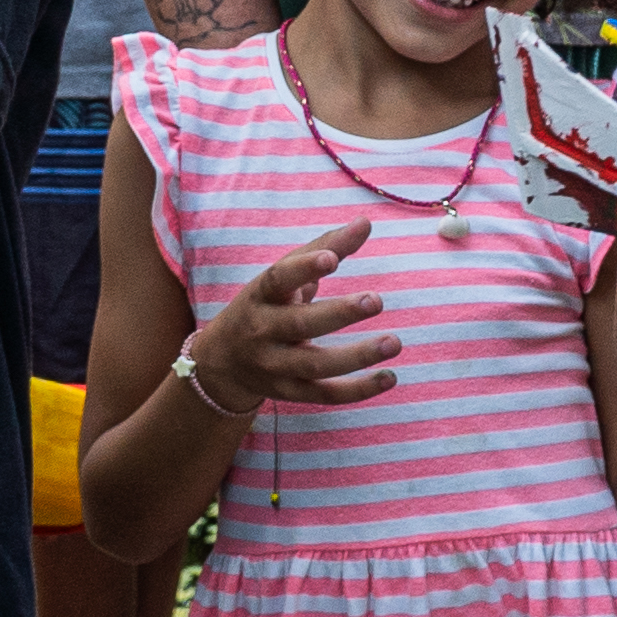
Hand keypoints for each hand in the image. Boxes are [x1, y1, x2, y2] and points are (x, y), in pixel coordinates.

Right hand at [195, 224, 396, 410]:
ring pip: (316, 364)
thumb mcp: (284, 276)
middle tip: (376, 300)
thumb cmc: (267, 306)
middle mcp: (262, 331)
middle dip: (339, 314)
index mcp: (261, 295)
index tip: (332, 258)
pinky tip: (390, 377)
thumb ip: (325, 247)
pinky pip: (325, 395)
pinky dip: (358, 390)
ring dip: (357, 356)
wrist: (222, 362)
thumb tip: (366, 221)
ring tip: (394, 342)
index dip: (303, 268)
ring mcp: (274, 366)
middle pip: (300, 324)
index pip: (278, 279)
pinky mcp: (290, 392)